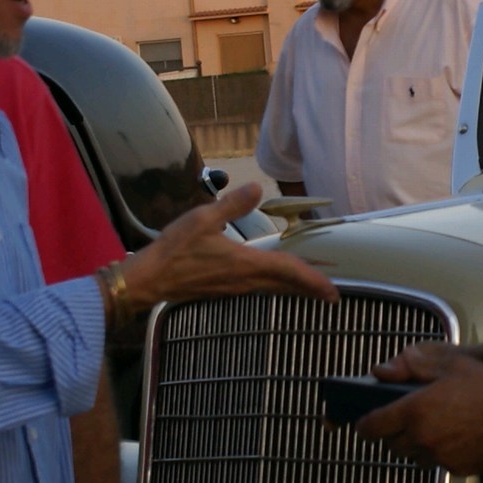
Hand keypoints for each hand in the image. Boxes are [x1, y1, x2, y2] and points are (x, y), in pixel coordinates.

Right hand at [114, 180, 337, 314]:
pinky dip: (274, 288)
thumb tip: (257, 187)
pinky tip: (273, 283)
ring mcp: (233, 289)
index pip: (288, 272)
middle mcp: (244, 281)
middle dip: (309, 290)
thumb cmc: (174, 249)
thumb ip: (232, 204)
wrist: (149, 280)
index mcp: (245, 264)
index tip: (333, 293)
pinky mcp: (223, 291)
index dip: (313, 281)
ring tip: (309, 288)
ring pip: (272, 290)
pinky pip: (258, 290)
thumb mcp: (203, 218)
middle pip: (285, 286)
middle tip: (331, 295)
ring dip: (293, 289)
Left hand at [359, 344, 482, 477]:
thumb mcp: (450, 363)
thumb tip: (380, 371)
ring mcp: (439, 458)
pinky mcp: (457, 470)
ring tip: (433, 428)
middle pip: (391, 445)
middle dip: (393, 434)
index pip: (372, 427)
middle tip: (405, 420)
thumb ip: (411, 364)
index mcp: (415, 411)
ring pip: (413, 457)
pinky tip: (455, 438)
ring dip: (415, 445)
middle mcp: (422, 438)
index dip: (364, 426)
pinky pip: (437, 464)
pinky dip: (439, 454)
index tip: (364, 423)